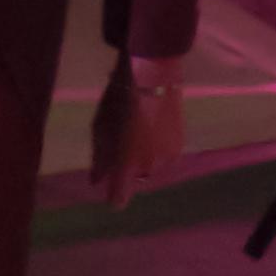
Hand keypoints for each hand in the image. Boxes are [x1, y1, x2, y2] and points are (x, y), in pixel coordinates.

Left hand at [88, 51, 186, 208]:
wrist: (153, 76)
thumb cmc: (118, 100)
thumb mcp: (100, 128)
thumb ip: (99, 158)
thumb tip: (95, 181)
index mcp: (126, 164)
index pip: (119, 196)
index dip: (115, 198)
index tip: (111, 199)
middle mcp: (149, 167)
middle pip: (136, 177)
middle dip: (129, 167)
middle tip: (123, 141)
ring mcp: (167, 156)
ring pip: (152, 165)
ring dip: (145, 156)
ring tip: (138, 129)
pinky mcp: (180, 145)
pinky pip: (165, 155)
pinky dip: (158, 146)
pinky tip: (152, 126)